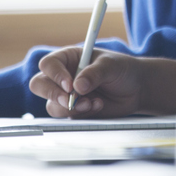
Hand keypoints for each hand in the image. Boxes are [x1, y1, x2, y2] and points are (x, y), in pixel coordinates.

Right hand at [30, 46, 147, 117]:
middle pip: (39, 85)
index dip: (55, 75)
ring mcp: (66, 95)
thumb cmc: (123, 70)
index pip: (48, 64)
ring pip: (52, 105)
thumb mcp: (111, 66)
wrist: (136, 89)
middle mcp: (63, 76)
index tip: (69, 85)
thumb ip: (94, 73)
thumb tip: (77, 87)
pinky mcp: (73, 111)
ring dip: (71, 107)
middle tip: (71, 100)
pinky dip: (82, 114)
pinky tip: (99, 105)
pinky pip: (68, 117)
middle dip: (53, 94)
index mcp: (69, 58)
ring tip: (94, 102)